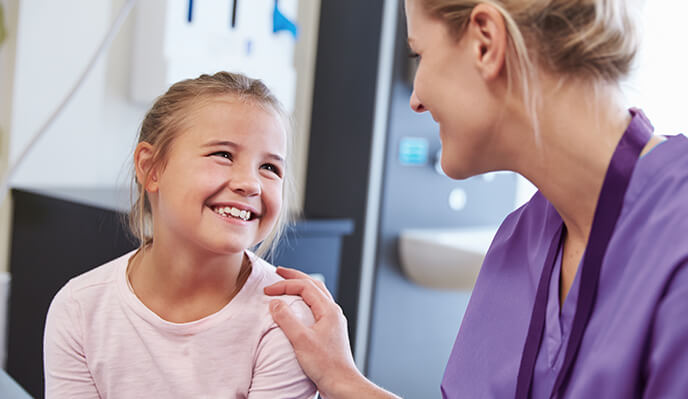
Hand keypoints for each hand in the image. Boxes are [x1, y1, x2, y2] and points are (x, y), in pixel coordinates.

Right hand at [264, 267, 361, 396]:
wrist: (341, 383)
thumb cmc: (326, 365)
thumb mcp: (301, 340)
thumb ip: (286, 319)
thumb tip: (275, 302)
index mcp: (329, 310)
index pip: (305, 286)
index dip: (285, 284)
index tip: (268, 289)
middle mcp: (333, 312)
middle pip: (313, 285)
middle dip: (295, 277)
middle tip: (279, 272)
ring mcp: (332, 321)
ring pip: (317, 295)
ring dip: (301, 287)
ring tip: (287, 285)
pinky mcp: (329, 331)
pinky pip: (316, 307)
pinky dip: (305, 301)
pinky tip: (297, 308)